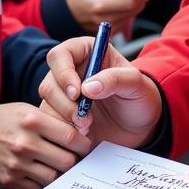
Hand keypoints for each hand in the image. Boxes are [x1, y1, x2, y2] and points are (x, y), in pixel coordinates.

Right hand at [0, 102, 91, 188]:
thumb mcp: (29, 111)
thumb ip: (53, 122)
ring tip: (61, 166)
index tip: (86, 145)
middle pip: (66, 161)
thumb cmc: (7, 120)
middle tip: (77, 158)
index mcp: (33, 121)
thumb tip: (80, 136)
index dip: (84, 144)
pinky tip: (46, 174)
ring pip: (54, 177)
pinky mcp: (11, 179)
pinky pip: (38, 187)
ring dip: (60, 173)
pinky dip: (45, 183)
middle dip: (75, 160)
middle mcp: (26, 143)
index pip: (70, 136)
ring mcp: (18, 164)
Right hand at [39, 37, 162, 146]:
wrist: (141, 126)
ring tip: (87, 127)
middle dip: (66, 104)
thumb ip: (115, 79)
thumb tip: (88, 87)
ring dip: (65, 119)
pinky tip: (82, 135)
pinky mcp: (61, 116)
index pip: (60, 55)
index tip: (77, 93)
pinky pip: (49, 122)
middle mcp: (70, 71)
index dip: (64, 73)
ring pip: (47, 104)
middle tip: (86, 118)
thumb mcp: (136, 84)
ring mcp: (63, 95)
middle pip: (49, 82)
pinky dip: (62, 131)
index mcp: (86, 52)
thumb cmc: (141, 97)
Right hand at [64, 0, 159, 32]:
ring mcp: (108, 27)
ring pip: (132, 15)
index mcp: (99, 6)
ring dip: (139, 2)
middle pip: (134, 9)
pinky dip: (131, 9)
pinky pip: (127, 19)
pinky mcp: (111, 31)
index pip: (130, 2)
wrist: (66, 14)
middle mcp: (105, 20)